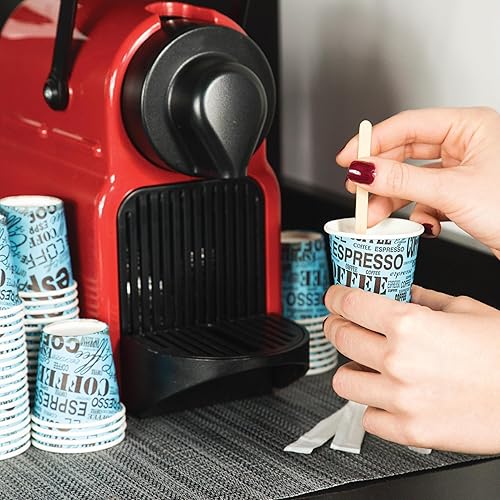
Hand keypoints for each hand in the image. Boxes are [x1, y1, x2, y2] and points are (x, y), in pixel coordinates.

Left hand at [323, 284, 499, 453]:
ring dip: (351, 368)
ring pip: (343, 380)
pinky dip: (373, 405)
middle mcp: (399, 361)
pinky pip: (367, 417)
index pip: (349, 303)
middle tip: (343, 324)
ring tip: (366, 363)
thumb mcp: (465, 310)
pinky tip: (388, 395)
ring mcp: (401, 399)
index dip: (336, 297)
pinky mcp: (409, 431)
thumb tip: (401, 293)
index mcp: (410, 325)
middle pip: (340, 338)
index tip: (334, 298)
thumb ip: (424, 299)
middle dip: (337, 326)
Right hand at [336, 107, 499, 257]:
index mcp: (469, 127)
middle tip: (358, 192)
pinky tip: (421, 225)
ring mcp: (463, 170)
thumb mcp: (452, 192)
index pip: (407, 125)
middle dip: (380, 177)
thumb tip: (364, 170)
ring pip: (413, 179)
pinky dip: (417, 213)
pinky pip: (427, 198)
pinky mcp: (462, 194)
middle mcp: (465, 145)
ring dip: (393, 200)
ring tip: (376, 217)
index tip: (347, 158)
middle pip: (406, 154)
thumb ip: (403, 179)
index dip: (372, 142)